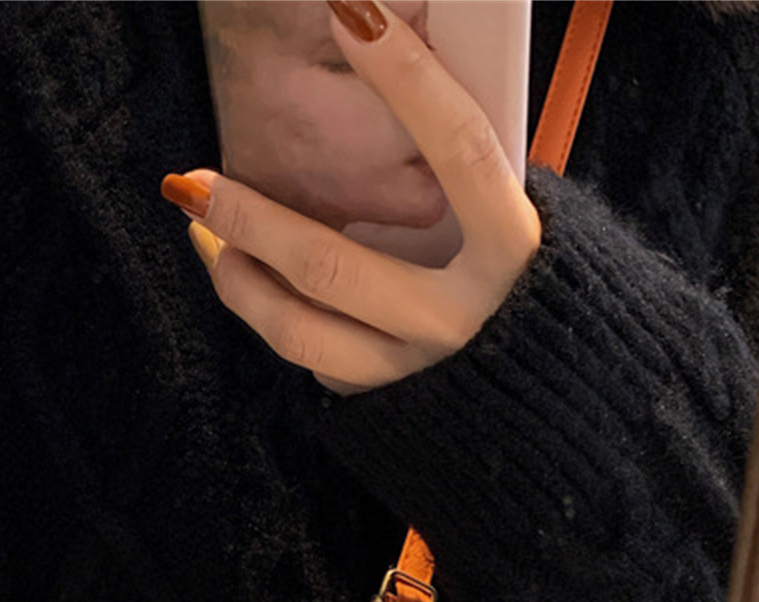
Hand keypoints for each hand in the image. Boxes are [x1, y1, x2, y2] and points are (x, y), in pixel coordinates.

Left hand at [163, 0, 541, 396]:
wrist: (562, 398)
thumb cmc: (538, 286)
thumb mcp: (522, 220)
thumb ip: (463, 170)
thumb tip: (392, 67)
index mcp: (515, 254)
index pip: (459, 149)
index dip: (408, 77)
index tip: (353, 11)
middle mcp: (461, 319)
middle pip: (331, 265)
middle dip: (252, 218)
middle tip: (196, 179)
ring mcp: (415, 369)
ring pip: (297, 329)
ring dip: (238, 277)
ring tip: (204, 232)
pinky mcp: (385, 404)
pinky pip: (310, 357)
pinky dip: (265, 314)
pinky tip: (239, 275)